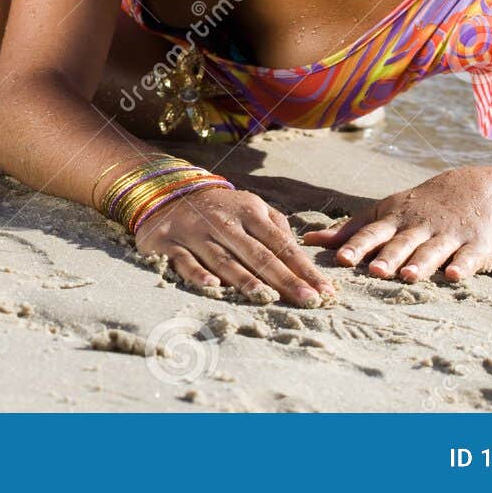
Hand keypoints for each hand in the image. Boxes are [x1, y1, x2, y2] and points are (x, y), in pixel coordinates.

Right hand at [134, 186, 336, 307]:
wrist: (167, 191)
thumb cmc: (221, 209)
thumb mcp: (251, 207)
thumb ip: (276, 228)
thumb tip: (303, 258)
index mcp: (249, 211)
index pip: (281, 245)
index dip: (304, 269)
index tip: (325, 292)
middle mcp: (223, 221)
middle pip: (258, 254)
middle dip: (285, 279)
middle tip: (309, 301)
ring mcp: (195, 232)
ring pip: (223, 259)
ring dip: (245, 279)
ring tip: (266, 297)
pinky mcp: (167, 243)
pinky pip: (184, 261)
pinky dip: (198, 274)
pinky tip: (213, 287)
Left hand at [301, 166, 491, 282]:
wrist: (477, 188)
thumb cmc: (418, 206)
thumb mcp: (384, 211)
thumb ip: (348, 230)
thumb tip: (307, 240)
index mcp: (395, 220)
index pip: (372, 233)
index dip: (357, 246)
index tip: (341, 259)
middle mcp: (419, 227)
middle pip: (401, 244)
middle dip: (388, 257)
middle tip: (374, 271)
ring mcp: (448, 235)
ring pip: (432, 251)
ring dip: (420, 263)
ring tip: (408, 276)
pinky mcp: (475, 245)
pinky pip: (469, 257)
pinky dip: (463, 265)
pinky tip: (455, 276)